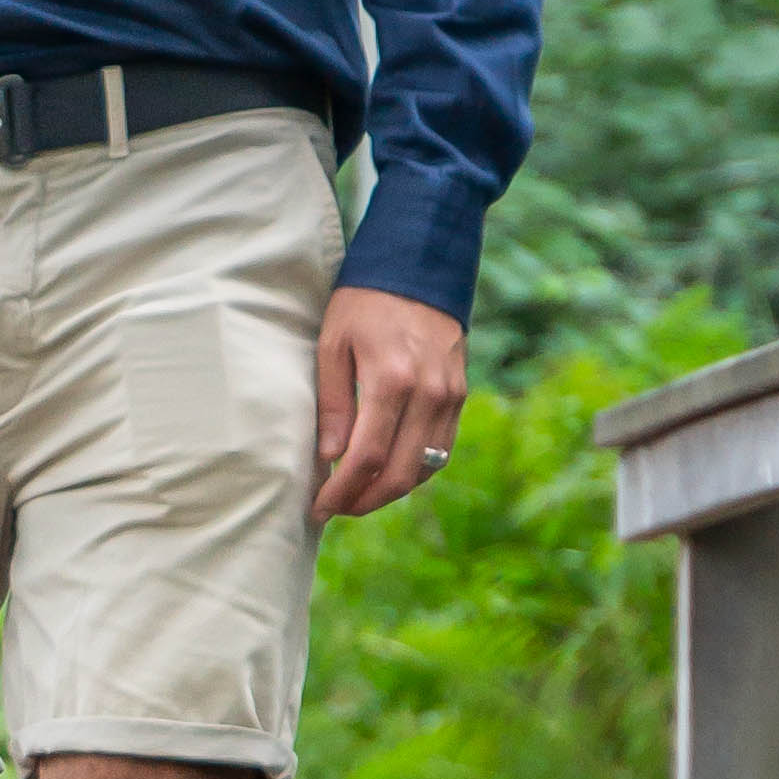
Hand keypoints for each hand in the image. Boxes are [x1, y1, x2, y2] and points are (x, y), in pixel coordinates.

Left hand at [311, 285, 466, 527]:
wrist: (418, 268)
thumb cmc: (364, 303)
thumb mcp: (333, 344)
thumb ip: (333, 403)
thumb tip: (330, 458)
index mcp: (391, 380)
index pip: (367, 457)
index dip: (342, 490)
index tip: (319, 506)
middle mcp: (428, 394)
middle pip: (400, 473)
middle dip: (364, 501)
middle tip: (335, 509)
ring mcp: (449, 396)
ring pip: (424, 468)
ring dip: (390, 492)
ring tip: (357, 497)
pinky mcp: (460, 395)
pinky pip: (440, 449)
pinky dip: (414, 470)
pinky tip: (387, 473)